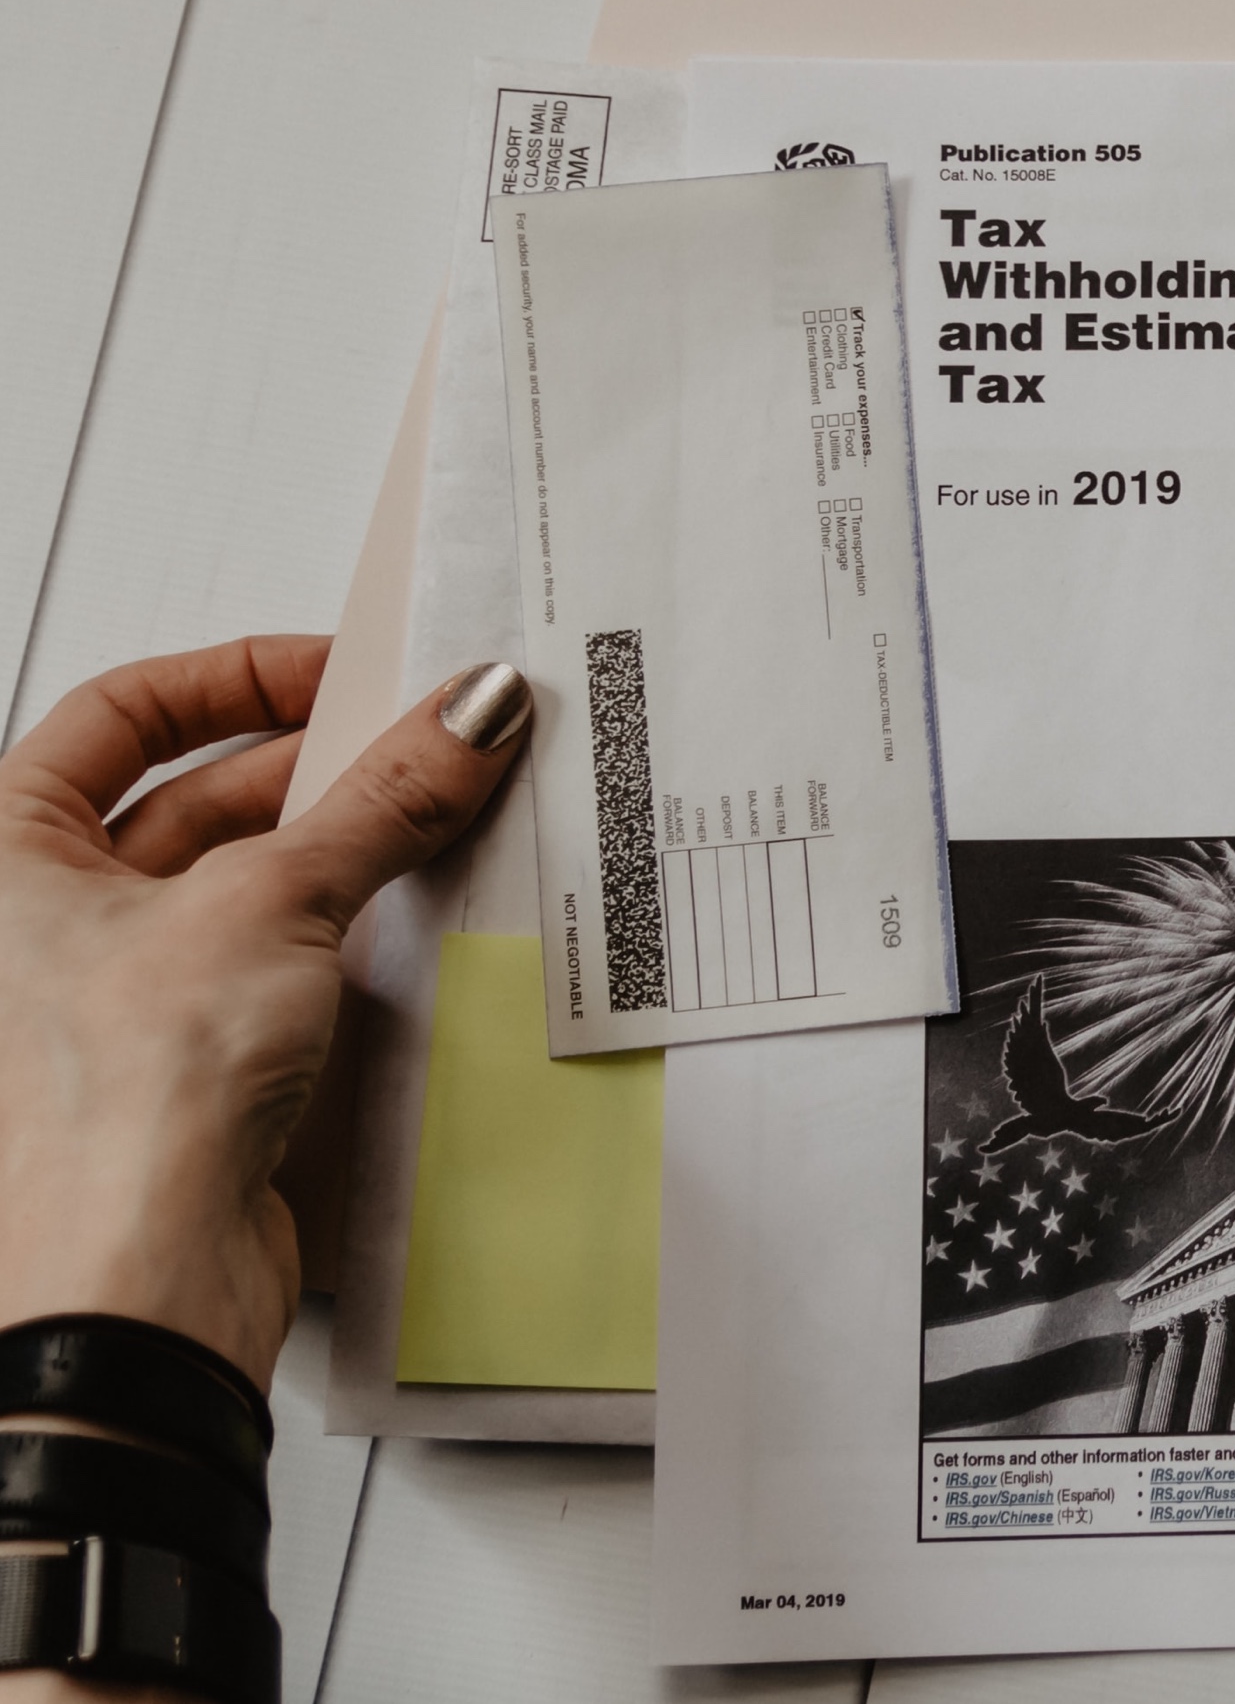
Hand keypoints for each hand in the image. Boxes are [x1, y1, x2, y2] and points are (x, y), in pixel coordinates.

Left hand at [0, 639, 526, 1385]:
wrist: (135, 1282)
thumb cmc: (120, 1105)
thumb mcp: (272, 900)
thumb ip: (381, 798)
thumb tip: (466, 714)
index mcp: (3, 856)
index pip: (119, 712)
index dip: (237, 677)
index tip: (344, 675)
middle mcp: (38, 924)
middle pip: (189, 798)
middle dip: (314, 770)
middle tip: (424, 750)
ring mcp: (107, 1000)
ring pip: (237, 887)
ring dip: (336, 855)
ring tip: (432, 829)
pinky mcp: (178, 1069)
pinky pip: (267, 967)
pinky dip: (337, 938)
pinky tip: (407, 927)